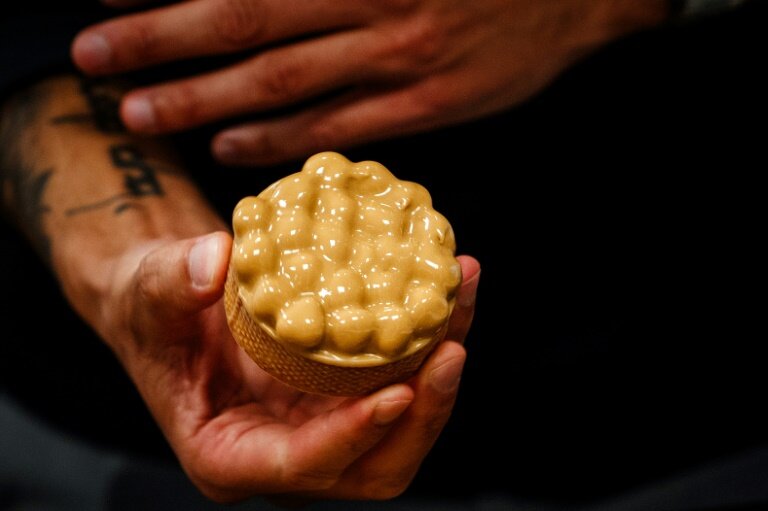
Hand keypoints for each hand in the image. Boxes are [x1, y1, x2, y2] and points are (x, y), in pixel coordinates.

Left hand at [72, 0, 667, 165]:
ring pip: (283, 86)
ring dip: (202, 99)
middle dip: (160, 44)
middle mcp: (373, 4)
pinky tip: (227, 147)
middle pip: (245, 27)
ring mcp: (401, 59)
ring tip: (142, 112)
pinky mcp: (428, 105)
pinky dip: (277, 140)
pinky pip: (338, 128)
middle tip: (96, 61)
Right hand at [100, 231, 479, 501]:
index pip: (300, 466)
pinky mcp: (347, 392)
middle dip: (422, 415)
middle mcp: (288, 452)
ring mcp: (324, 425)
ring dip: (440, 370)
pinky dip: (431, 338)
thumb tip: (215, 260)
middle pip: (373, 463)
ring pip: (403, 424)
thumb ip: (170, 282)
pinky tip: (448, 287)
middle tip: (452, 349)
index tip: (397, 395)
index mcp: (231, 454)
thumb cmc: (152, 312)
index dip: (351, 437)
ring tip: (460, 297)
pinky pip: (403, 379)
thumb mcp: (147, 294)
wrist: (177, 302)